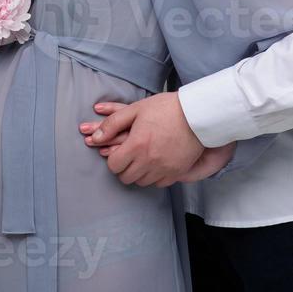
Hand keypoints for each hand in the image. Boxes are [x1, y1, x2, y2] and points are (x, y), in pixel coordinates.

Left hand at [76, 92, 205, 186]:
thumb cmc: (166, 108)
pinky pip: (159, 183)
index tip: (119, 152)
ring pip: (141, 182)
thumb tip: (95, 137)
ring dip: (139, 173)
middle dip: (124, 168)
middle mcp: (149, 161)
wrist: (197, 114)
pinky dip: (154, 176)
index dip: (113, 159)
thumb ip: (112, 123)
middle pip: (126, 177)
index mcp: (137, 145)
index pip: (113, 166)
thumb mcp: (136, 109)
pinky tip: (156, 164)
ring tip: (142, 159)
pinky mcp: (176, 172)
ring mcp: (163, 169)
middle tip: (129, 157)